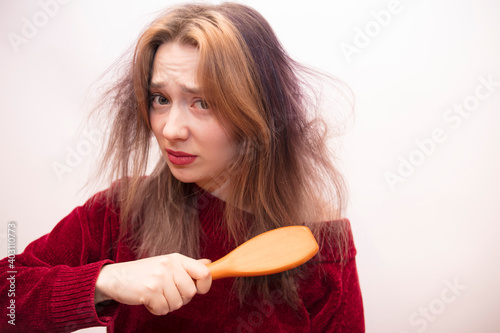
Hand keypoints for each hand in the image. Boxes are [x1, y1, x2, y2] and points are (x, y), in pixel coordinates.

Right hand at [94, 253, 211, 314]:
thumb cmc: (144, 272)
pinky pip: (163, 309)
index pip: (204, 272)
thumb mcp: (167, 264)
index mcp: (177, 259)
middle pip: (191, 293)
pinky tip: (148, 300)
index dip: (205, 285)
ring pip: (177, 303)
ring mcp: (159, 277)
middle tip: (167, 292)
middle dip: (181, 298)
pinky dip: (157, 309)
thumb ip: (188, 266)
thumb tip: (209, 263)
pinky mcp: (149, 290)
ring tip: (156, 295)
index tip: (198, 290)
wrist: (115, 277)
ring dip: (167, 304)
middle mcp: (169, 265)